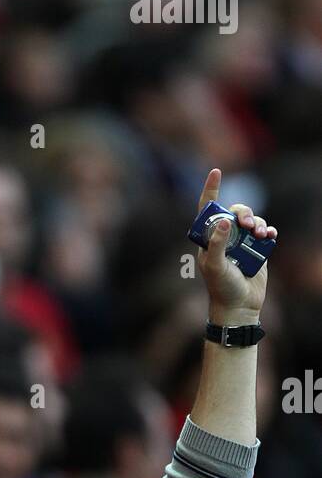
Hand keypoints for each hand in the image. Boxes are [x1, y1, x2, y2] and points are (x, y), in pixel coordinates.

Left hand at [195, 168, 276, 324]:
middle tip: (247, 224)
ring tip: (260, 234)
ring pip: (251, 220)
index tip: (216, 171)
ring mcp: (241, 243)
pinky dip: (268, 230)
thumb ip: (217, 244)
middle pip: (235, 211)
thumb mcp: (216, 266)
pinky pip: (264, 232)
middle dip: (243, 212)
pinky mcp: (256, 249)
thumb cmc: (221, 288)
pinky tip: (269, 236)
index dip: (212, 189)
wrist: (239, 307)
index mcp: (209, 238)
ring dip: (257, 222)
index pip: (208, 209)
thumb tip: (224, 221)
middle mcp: (225, 237)